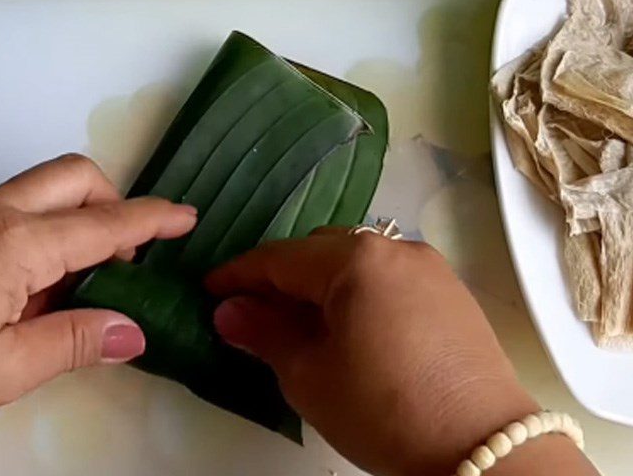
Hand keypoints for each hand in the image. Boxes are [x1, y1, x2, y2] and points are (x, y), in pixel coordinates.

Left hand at [0, 154, 195, 429]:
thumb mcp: (3, 369)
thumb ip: (75, 342)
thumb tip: (134, 332)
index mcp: (17, 245)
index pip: (105, 223)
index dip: (154, 219)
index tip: (189, 215)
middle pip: (75, 175)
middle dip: (113, 200)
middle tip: (122, 252)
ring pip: (40, 184)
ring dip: (73, 214)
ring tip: (69, 278)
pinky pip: (8, 202)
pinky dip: (37, 224)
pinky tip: (20, 281)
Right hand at [208, 230, 539, 475]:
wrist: (484, 447)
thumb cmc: (385, 409)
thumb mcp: (311, 376)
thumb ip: (265, 333)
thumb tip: (228, 310)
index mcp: (354, 259)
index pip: (280, 257)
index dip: (240, 273)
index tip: (210, 287)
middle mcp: (392, 247)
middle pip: (320, 250)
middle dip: (283, 277)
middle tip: (256, 312)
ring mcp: (427, 265)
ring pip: (357, 259)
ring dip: (323, 283)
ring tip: (304, 323)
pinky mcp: (451, 289)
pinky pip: (389, 275)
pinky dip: (360, 291)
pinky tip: (353, 326)